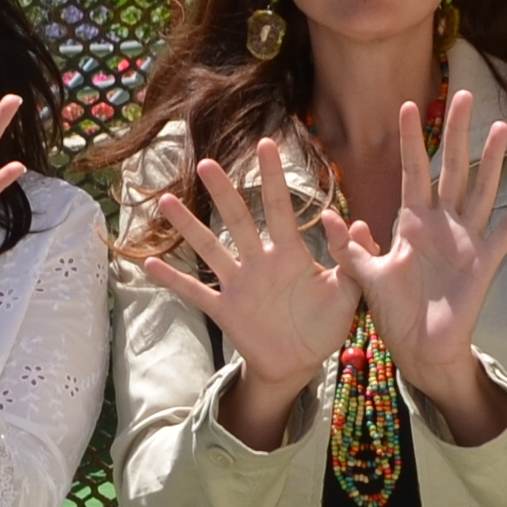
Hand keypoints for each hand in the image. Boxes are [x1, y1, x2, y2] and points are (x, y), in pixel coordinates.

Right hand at [142, 138, 359, 393]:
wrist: (301, 362)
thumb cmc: (325, 323)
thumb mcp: (349, 292)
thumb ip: (352, 258)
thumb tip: (355, 221)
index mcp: (291, 254)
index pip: (281, 208)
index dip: (274, 177)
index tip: (266, 144)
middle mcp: (260, 263)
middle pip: (238, 220)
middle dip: (223, 192)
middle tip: (206, 163)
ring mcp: (239, 285)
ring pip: (210, 249)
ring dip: (189, 226)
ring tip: (167, 201)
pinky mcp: (226, 311)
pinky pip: (195, 293)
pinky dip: (173, 280)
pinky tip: (151, 264)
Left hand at [326, 91, 506, 395]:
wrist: (419, 347)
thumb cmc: (394, 311)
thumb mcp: (365, 275)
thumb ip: (349, 247)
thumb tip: (327, 217)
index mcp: (411, 222)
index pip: (411, 170)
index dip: (410, 139)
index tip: (407, 105)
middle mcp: (442, 223)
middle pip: (452, 167)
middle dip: (457, 132)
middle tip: (465, 94)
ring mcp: (466, 238)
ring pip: (481, 188)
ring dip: (492, 159)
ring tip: (501, 126)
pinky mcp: (486, 260)